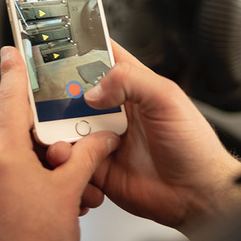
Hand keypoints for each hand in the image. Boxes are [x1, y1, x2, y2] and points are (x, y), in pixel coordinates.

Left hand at [0, 47, 120, 240]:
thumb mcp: (71, 191)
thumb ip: (88, 155)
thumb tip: (102, 138)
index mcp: (2, 155)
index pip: (9, 98)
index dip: (15, 69)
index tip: (13, 49)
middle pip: (25, 129)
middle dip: (57, 138)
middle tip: (77, 145)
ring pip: (26, 153)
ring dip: (55, 164)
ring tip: (77, 185)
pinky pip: (20, 171)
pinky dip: (45, 177)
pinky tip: (67, 195)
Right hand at [47, 41, 240, 233]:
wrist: (196, 195)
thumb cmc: (194, 146)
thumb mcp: (167, 99)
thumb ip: (131, 81)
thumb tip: (93, 90)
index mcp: (133, 85)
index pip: (100, 56)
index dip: (78, 48)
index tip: (53, 46)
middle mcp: (115, 109)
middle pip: (73, 92)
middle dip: (55, 94)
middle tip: (45, 100)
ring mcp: (103, 138)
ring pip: (64, 126)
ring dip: (57, 131)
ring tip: (64, 140)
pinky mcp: (96, 167)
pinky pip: (70, 160)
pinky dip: (65, 160)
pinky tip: (76, 162)